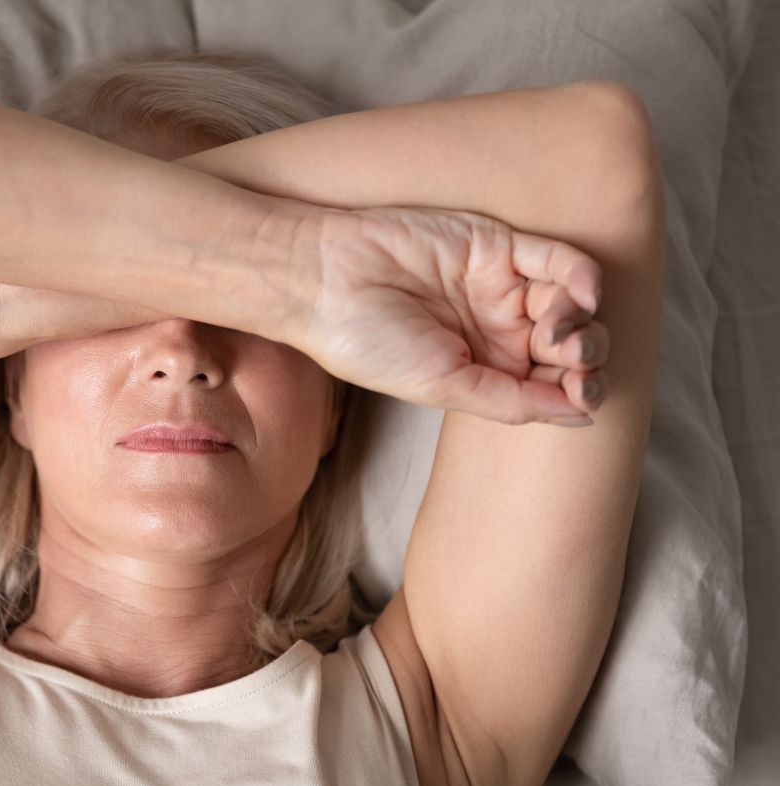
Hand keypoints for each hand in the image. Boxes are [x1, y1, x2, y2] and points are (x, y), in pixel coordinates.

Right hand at [303, 207, 607, 425]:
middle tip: (568, 361)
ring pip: (572, 304)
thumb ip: (515, 401)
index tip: (582, 395)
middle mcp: (496, 331)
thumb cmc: (369, 344)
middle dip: (583, 357)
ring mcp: (499, 288)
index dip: (578, 390)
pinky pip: (558, 259)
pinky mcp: (498, 246)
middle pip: (571, 346)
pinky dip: (581, 277)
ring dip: (581, 321)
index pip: (551, 385)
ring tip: (554, 332)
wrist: (326, 282)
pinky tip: (580, 295)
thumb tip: (583, 415)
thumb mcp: (445, 388)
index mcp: (483, 372)